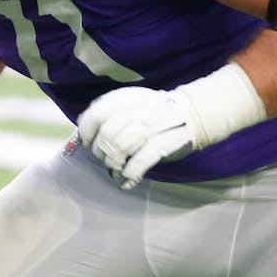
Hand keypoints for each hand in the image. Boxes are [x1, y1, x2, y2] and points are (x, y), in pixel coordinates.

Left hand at [76, 86, 195, 188]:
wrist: (191, 112)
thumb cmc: (155, 111)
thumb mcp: (132, 101)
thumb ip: (110, 112)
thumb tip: (84, 131)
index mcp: (125, 98)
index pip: (95, 115)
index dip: (86, 132)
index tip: (88, 142)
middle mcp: (135, 111)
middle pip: (105, 137)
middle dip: (100, 153)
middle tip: (105, 159)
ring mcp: (149, 128)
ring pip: (118, 150)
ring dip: (114, 164)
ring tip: (116, 168)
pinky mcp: (162, 145)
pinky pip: (138, 163)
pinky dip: (129, 174)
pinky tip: (127, 178)